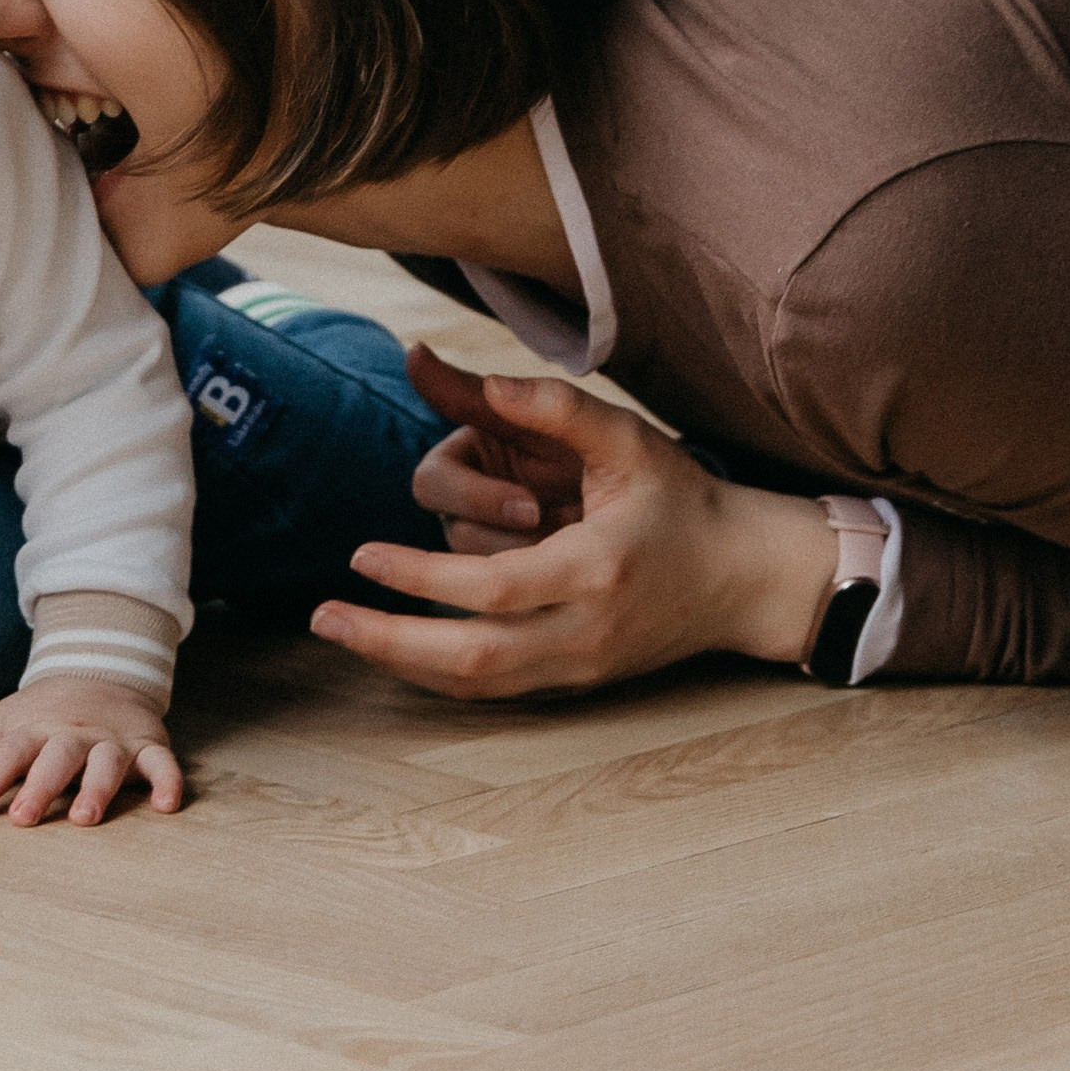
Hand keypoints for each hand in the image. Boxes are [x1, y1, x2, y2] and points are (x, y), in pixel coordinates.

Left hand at [0, 675, 182, 826]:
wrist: (99, 668)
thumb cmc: (45, 712)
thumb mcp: (9, 723)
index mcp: (37, 727)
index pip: (9, 751)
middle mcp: (74, 732)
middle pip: (57, 756)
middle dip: (40, 786)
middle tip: (23, 818)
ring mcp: (112, 739)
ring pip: (106, 760)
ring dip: (97, 787)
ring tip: (84, 817)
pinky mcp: (147, 744)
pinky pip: (162, 762)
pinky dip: (168, 781)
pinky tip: (166, 806)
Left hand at [309, 351, 836, 700]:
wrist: (746, 577)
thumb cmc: (683, 499)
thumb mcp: (627, 438)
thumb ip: (554, 406)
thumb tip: (482, 380)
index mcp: (597, 568)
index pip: (491, 588)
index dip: (419, 575)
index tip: (361, 555)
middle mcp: (587, 632)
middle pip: (472, 657)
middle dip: (390, 640)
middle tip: (323, 617)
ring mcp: (583, 667)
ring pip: (478, 686)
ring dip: (404, 663)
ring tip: (345, 633)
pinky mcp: (580, 683)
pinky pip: (497, 691)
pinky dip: (440, 676)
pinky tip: (398, 651)